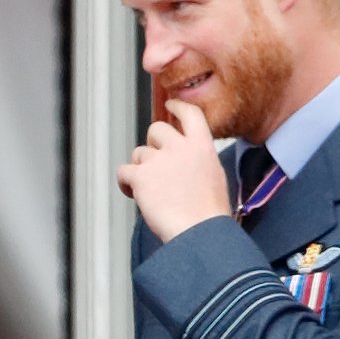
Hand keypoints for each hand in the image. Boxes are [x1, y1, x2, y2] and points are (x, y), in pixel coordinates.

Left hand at [115, 99, 230, 240]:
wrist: (200, 233)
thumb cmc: (209, 216)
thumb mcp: (215, 178)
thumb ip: (199, 161)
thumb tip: (185, 163)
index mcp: (202, 147)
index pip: (189, 114)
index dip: (177, 106)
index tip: (170, 104)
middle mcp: (180, 148)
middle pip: (156, 130)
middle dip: (153, 144)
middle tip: (156, 164)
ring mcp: (159, 161)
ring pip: (139, 154)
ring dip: (142, 169)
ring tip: (151, 191)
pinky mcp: (141, 177)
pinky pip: (124, 171)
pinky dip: (126, 183)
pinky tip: (133, 194)